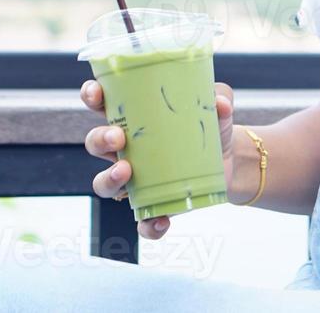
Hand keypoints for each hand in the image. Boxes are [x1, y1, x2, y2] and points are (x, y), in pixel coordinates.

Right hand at [80, 78, 237, 240]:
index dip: (92, 97)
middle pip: (95, 143)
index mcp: (134, 118)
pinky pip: (141, 221)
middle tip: (118, 137)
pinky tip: (161, 220)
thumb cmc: (209, 127)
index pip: (103, 103)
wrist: (227, 163)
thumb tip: (219, 102)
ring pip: (104, 183)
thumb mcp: (216, 109)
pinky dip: (148, 225)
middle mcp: (126, 149)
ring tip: (125, 172)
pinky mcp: (152, 205)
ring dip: (108, 178)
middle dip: (100, 139)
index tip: (95, 94)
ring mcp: (136, 179)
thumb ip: (218, 98)